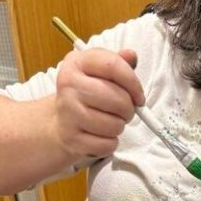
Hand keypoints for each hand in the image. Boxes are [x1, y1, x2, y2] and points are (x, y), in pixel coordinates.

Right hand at [53, 47, 144, 161]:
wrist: (61, 121)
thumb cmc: (88, 94)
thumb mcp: (100, 72)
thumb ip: (119, 63)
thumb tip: (132, 56)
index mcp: (76, 62)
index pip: (113, 66)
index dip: (133, 83)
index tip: (139, 97)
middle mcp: (68, 84)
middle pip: (117, 99)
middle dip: (129, 109)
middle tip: (125, 112)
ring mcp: (67, 112)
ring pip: (114, 125)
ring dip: (119, 126)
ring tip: (110, 122)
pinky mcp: (71, 138)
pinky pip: (106, 145)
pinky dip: (110, 143)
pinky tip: (102, 135)